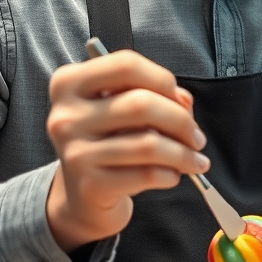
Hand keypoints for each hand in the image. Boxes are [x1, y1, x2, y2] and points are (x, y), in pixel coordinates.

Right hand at [45, 50, 209, 251]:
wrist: (84, 197)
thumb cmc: (109, 141)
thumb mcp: (121, 109)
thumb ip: (154, 95)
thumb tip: (183, 102)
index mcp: (69, 83)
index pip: (126, 64)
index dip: (163, 80)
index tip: (180, 101)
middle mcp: (65, 115)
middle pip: (141, 104)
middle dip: (181, 120)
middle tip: (196, 138)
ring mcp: (75, 152)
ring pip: (148, 143)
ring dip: (183, 153)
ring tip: (195, 160)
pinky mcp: (90, 186)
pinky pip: (147, 174)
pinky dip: (171, 174)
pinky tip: (174, 175)